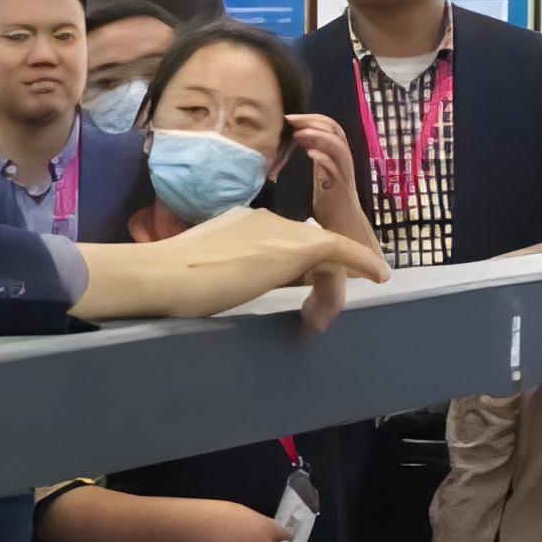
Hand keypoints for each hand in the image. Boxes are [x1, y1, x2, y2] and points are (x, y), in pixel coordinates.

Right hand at [69, 208, 389, 332]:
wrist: (164, 274)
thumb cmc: (170, 280)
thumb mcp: (205, 271)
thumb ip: (225, 271)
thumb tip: (226, 285)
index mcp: (243, 223)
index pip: (284, 241)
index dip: (299, 268)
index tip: (303, 295)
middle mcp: (265, 219)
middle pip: (309, 247)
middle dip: (320, 282)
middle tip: (312, 319)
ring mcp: (279, 231)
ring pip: (323, 253)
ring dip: (329, 290)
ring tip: (316, 322)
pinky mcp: (292, 249)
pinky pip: (340, 251)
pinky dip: (360, 263)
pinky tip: (378, 275)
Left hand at [287, 114, 374, 249]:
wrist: (344, 230)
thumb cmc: (331, 207)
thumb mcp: (320, 177)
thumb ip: (316, 160)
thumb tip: (300, 139)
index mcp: (338, 156)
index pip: (331, 127)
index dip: (312, 119)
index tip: (290, 118)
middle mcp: (344, 161)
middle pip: (336, 130)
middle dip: (313, 121)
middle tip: (291, 120)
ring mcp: (345, 174)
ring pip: (339, 146)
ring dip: (319, 136)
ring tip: (299, 134)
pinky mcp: (343, 188)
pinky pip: (337, 169)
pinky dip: (324, 159)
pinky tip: (311, 154)